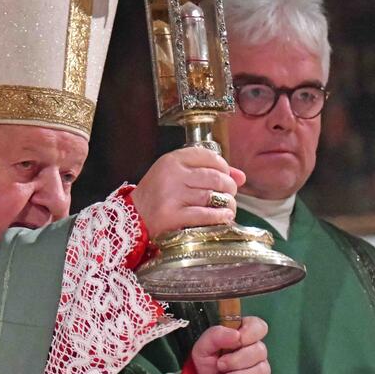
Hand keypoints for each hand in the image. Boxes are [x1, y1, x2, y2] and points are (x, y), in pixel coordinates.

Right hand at [131, 146, 245, 236]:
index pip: (208, 156)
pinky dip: (220, 216)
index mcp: (172, 160)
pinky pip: (205, 215)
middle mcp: (172, 175)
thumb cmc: (158, 194)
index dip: (224, 166)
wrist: (133, 217)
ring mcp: (171, 196)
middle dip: (229, 186)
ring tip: (228, 206)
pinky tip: (224, 217)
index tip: (227, 175)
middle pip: (215, 177)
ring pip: (212, 196)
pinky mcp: (172, 216)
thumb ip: (207, 171)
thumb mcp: (177, 175)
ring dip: (227, 203)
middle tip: (230, 193)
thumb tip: (241, 176)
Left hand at [189, 316, 268, 373]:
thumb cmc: (207, 366)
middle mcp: (256, 352)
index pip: (258, 326)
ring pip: (259, 371)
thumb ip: (215, 336)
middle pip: (259, 350)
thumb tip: (236, 334)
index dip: (251, 332)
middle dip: (237, 360)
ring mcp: (262, 371)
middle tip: (220, 366)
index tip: (237, 340)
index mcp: (244, 336)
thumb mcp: (203, 348)